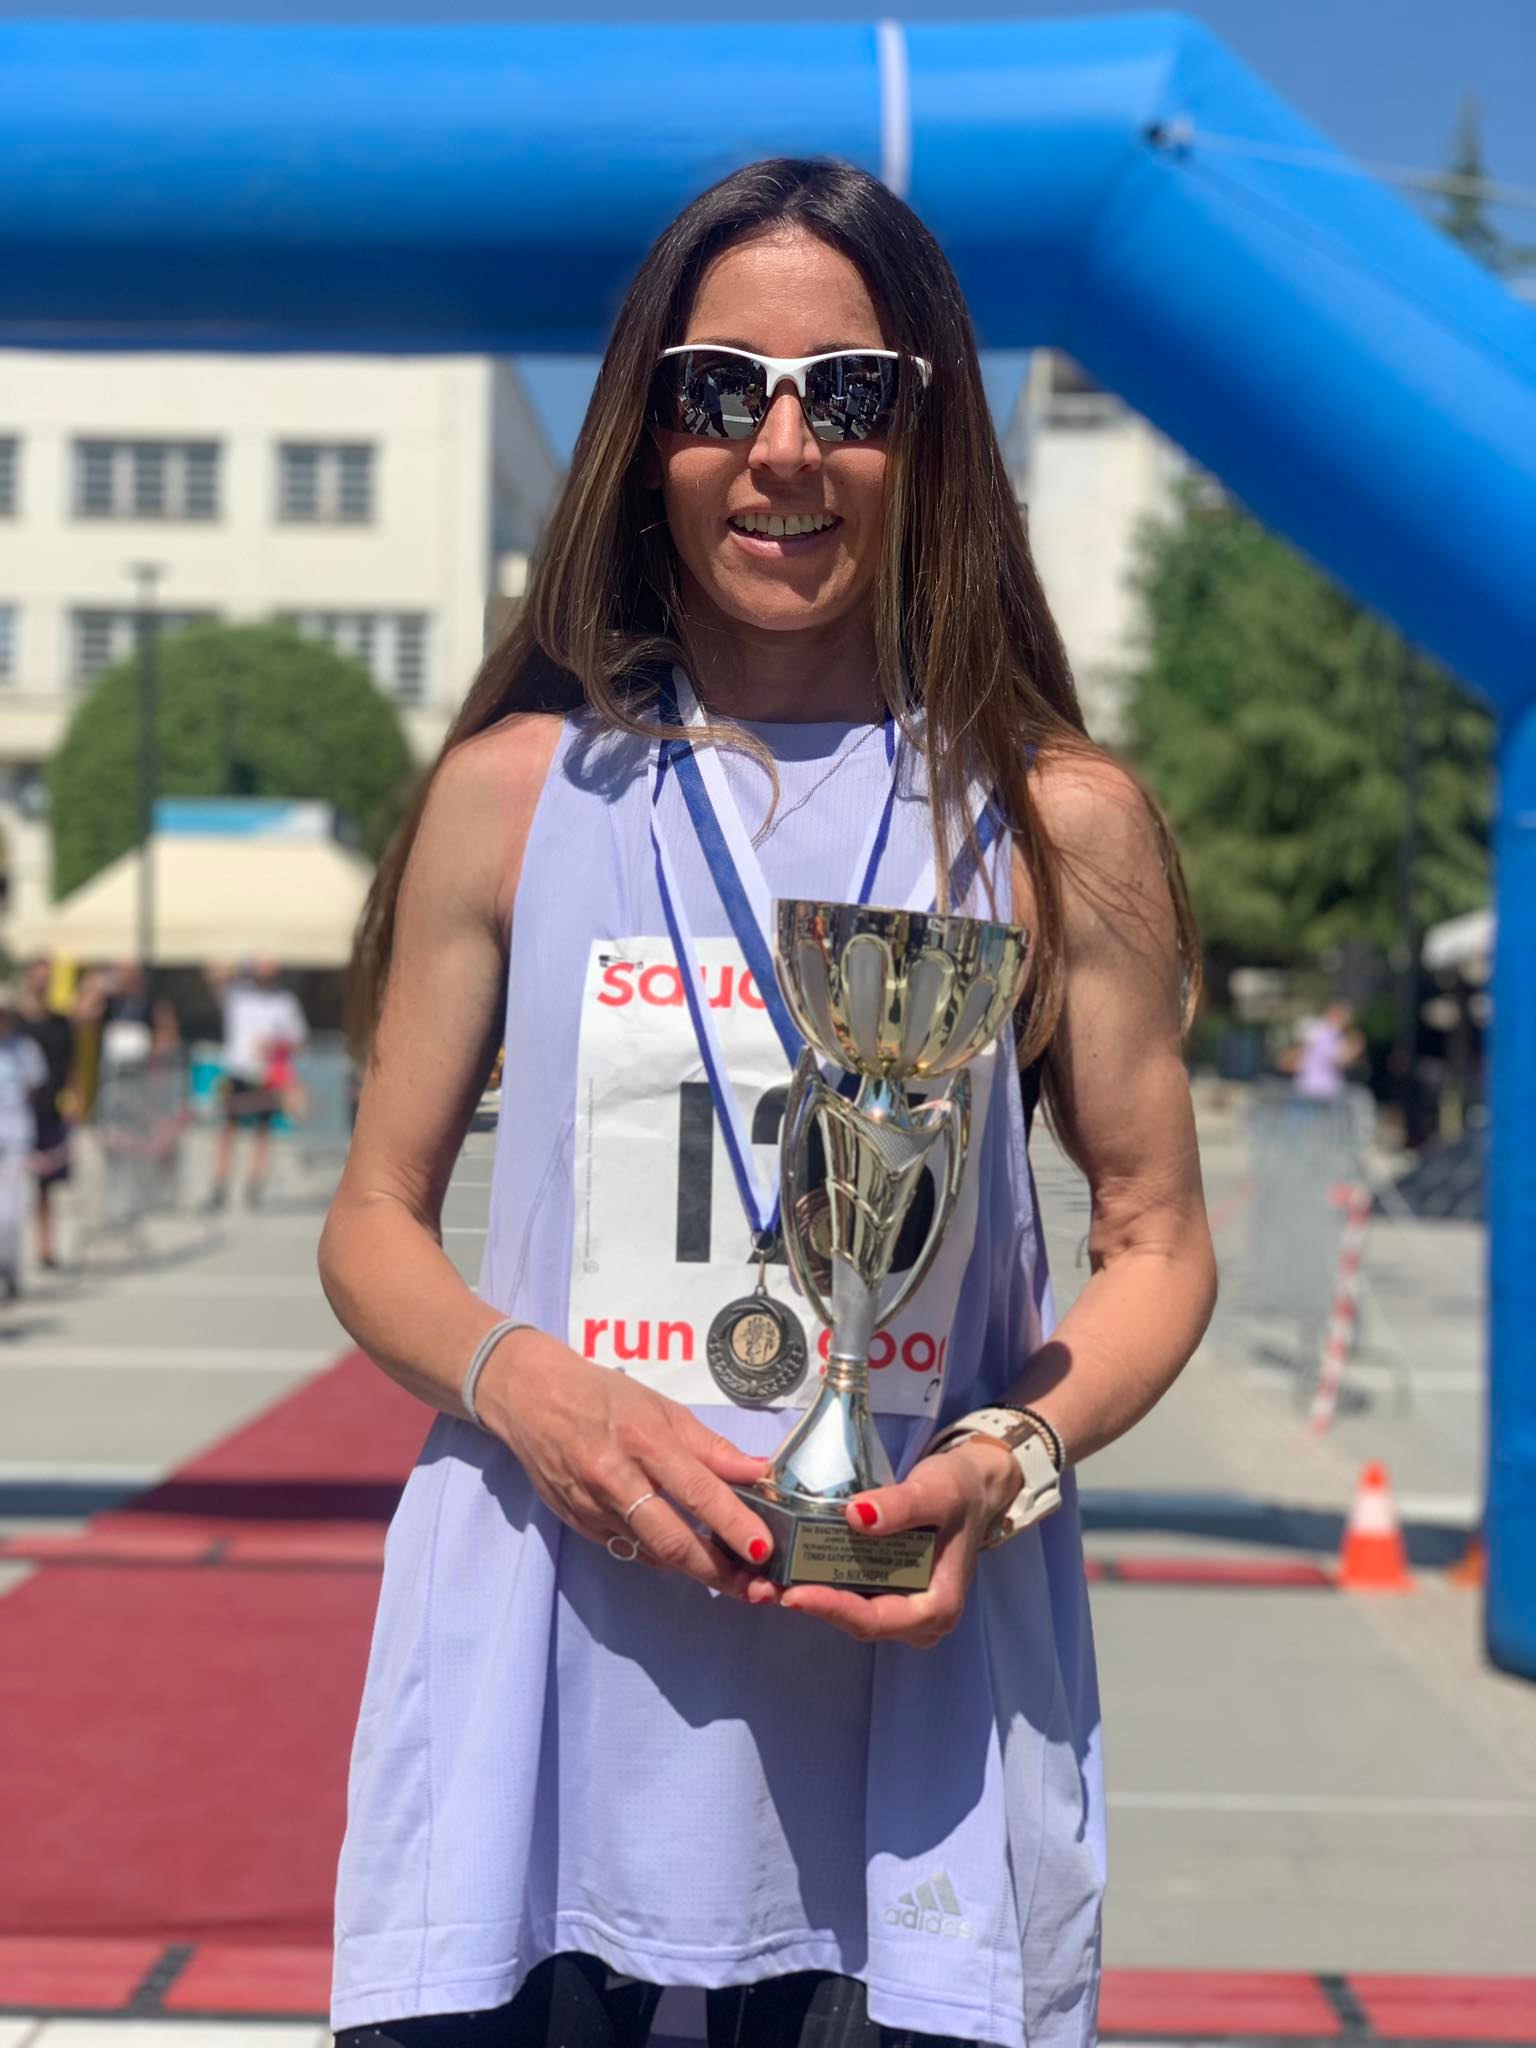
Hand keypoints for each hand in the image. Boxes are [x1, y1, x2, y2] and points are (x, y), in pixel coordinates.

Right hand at [476, 1327, 776, 1599]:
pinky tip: (688, 1560)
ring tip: (734, 1580)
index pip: (698, 1491)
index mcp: (644, 1440)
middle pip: (672, 1539)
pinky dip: (663, 1558)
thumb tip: (758, 1472)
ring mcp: (592, 1507)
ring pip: (652, 1553)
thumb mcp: (663, 1409)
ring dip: (695, 1570)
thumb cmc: (604, 1396)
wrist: (530, 1398)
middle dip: (718, 1570)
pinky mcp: (579, 1525)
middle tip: (756, 1587)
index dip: (735, 1524)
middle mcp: (615, 1479)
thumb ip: (711, 1446)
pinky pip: (629, 1549)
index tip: (766, 1548)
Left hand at [771, 1437, 1022, 1647]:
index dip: (833, 1608)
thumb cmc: (959, 1491)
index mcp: (936, 1607)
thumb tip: (856, 1517)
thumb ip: (902, 1505)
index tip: (793, 1594)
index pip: (877, 1619)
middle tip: (763, 1588)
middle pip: (856, 1621)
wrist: (970, 1486)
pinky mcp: (884, 1589)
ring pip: (848, 1610)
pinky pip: (847, 1592)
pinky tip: (784, 1566)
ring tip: (763, 1580)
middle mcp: (916, 1619)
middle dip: (811, 1604)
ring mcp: (899, 1606)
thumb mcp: (938, 1491)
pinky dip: (817, 1580)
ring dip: (807, 1595)